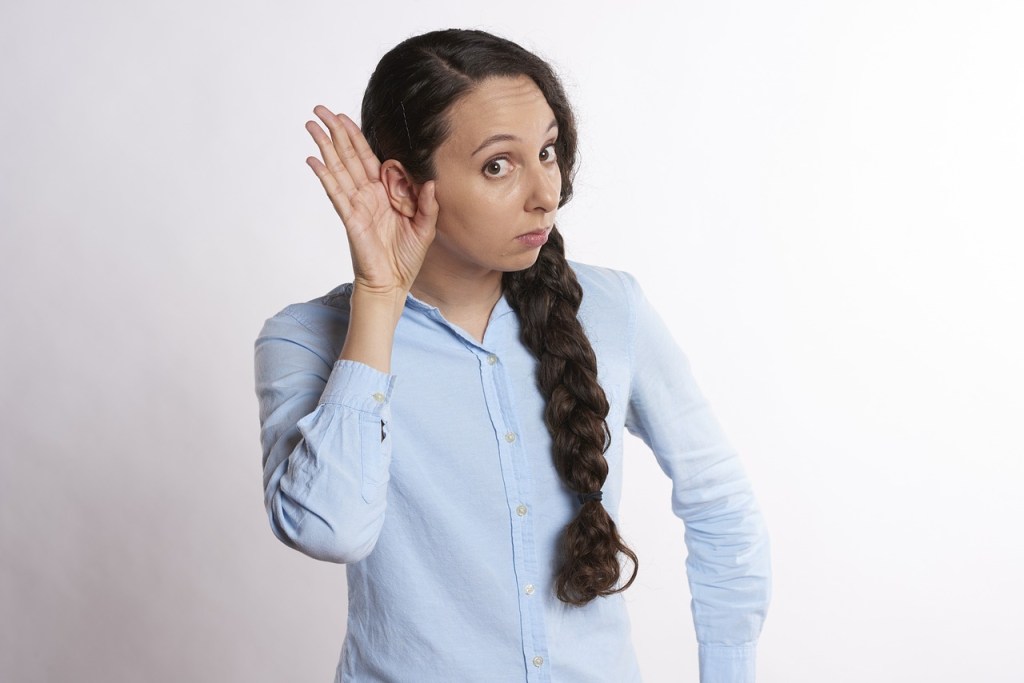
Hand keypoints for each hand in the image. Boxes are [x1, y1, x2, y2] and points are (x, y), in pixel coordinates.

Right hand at [305, 106, 437, 298]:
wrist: (393, 283)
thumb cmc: (406, 257)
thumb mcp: (425, 227)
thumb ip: (429, 204)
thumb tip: (432, 182)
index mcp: (384, 192)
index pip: (368, 158)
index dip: (356, 137)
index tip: (344, 118)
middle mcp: (367, 194)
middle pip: (348, 156)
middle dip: (335, 132)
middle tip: (320, 109)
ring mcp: (356, 204)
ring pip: (338, 169)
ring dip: (325, 146)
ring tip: (311, 125)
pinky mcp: (351, 218)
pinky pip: (336, 193)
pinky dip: (325, 176)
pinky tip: (313, 160)